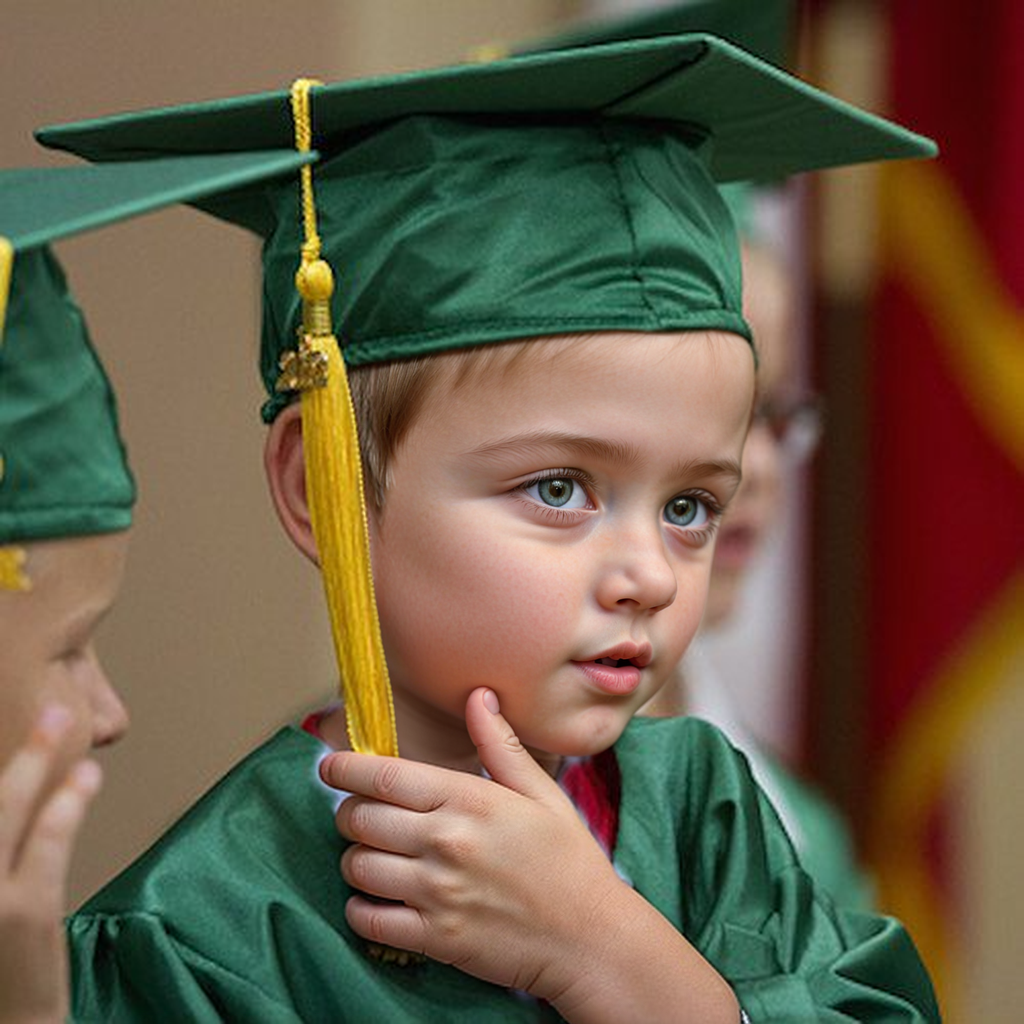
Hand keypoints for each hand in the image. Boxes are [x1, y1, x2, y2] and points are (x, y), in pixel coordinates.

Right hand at [0, 706, 101, 1023]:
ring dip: (33, 761)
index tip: (1, 743)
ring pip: (5, 812)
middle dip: (9, 754)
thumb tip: (11, 807)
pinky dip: (67, 805)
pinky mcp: (23, 913)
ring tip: (59, 722)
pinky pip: (46, 845)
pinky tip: (86, 776)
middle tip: (38, 710)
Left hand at [319, 687, 625, 1000]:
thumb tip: (478, 696)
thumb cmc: (568, 860)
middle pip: (359, 818)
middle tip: (363, 813)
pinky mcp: (433, 938)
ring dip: (356, 858)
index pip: (384, 776)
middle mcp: (445, 843)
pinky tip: (379, 898)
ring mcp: (436, 893)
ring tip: (376, 856)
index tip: (329, 767)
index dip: (345, 768)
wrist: (590, 937)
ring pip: (356, 866)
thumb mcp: (542, 792)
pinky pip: (367, 919)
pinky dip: (361, 908)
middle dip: (350, 812)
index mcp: (469, 800)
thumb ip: (500, 745)